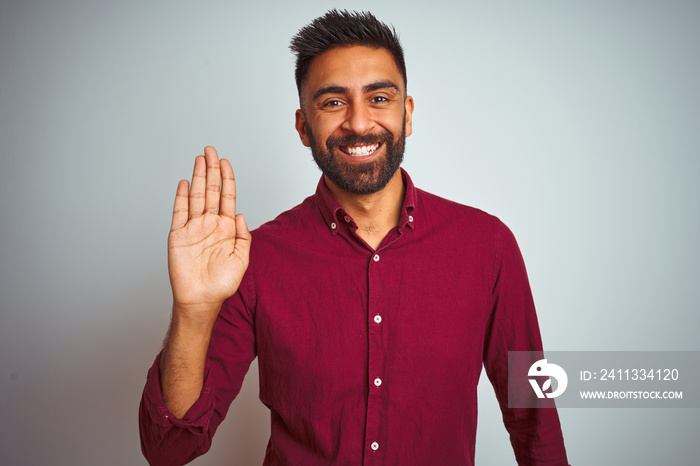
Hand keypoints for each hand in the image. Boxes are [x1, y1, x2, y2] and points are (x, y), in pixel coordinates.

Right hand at [167, 146, 250, 320]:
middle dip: (212, 169)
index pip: (227, 197)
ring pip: (197, 196)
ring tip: (200, 158)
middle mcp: (210, 224)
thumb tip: (241, 214)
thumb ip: (243, 236)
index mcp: (226, 228)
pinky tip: (185, 183)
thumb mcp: (242, 259)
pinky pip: (180, 212)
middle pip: (212, 190)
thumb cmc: (222, 283)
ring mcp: (194, 228)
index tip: (225, 162)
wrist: (201, 299)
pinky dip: (182, 197)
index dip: (227, 178)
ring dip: (198, 177)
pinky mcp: (178, 235)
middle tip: (211, 150)